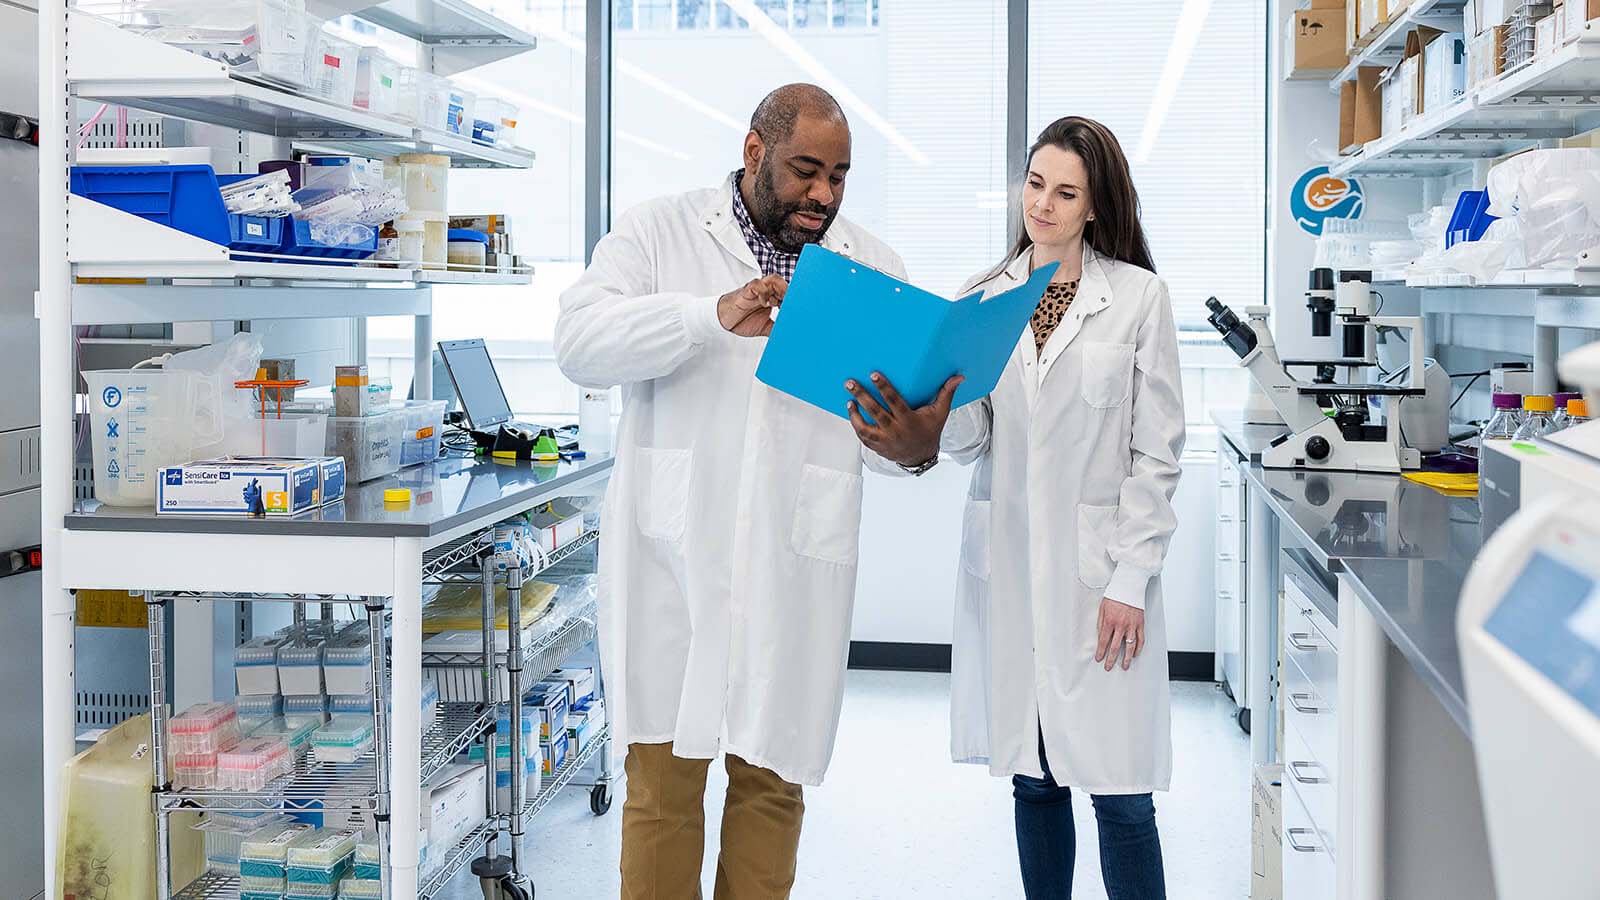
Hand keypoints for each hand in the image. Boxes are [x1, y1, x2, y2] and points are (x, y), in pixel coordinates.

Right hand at [717, 275, 786, 336]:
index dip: (793, 298)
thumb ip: (776, 329)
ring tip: (780, 302)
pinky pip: (756, 285)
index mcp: (771, 298)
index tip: (798, 309)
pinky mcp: (746, 291)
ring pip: (772, 279)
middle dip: (789, 293)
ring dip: (779, 289)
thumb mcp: (765, 327)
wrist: (723, 320)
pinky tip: (765, 304)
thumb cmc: (742, 320)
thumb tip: (788, 336)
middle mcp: (765, 292)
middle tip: (792, 305)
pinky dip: (763, 292)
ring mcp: (756, 290)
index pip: (786, 292)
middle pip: (783, 283)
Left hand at [845, 372, 963, 466]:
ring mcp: (885, 440)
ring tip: (849, 400)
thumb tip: (958, 377)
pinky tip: (852, 412)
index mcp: (909, 420)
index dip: (884, 388)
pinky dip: (856, 425)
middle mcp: (895, 431)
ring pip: (866, 427)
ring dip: (855, 414)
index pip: (894, 401)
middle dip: (862, 396)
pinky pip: (863, 437)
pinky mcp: (878, 447)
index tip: (874, 374)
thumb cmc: (929, 431)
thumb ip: (946, 394)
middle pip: (876, 412)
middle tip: (850, 383)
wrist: (921, 456)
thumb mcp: (940, 413)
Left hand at [1095, 598, 1144, 671]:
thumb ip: (1101, 623)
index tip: (1099, 658)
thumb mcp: (1102, 608)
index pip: (1103, 641)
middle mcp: (1121, 625)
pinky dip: (1139, 648)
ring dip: (1127, 658)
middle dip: (1111, 659)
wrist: (1129, 586)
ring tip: (1125, 666)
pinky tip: (1136, 654)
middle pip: (1115, 647)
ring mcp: (1132, 625)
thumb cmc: (1115, 595)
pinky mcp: (1140, 624)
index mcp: (1109, 621)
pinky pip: (1140, 639)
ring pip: (1130, 646)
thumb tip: (1100, 635)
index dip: (1100, 651)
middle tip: (1108, 667)